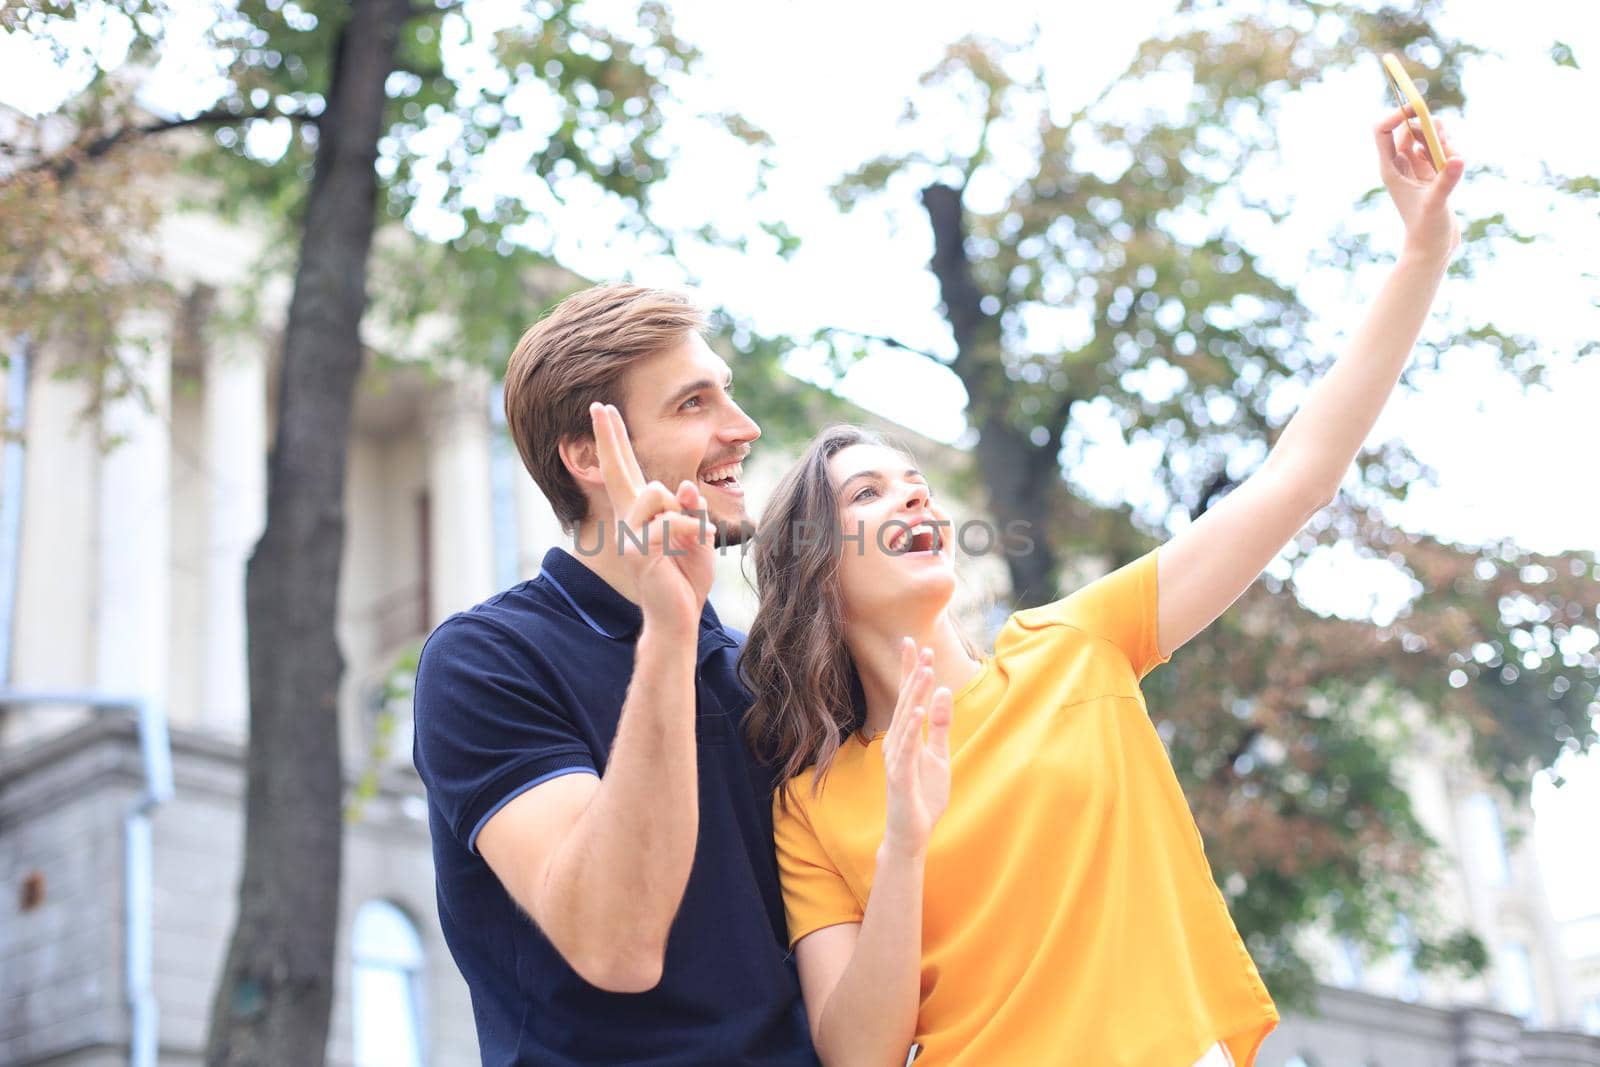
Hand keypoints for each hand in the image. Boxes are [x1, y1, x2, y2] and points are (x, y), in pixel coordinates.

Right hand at [590, 402, 713, 633]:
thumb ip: (690, 508)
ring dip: (684, 513)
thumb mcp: (696, 533)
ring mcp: (628, 535)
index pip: (623, 470)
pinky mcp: (637, 551)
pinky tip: (692, 550)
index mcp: (640, 513)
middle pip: (616, 470)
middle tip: (598, 404)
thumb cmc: (686, 576)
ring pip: (658, 492)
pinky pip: (673, 522)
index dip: (613, 440)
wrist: (678, 617)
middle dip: (609, 436)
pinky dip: (692, 532)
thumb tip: (682, 487)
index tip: (602, 410)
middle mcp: (628, 520)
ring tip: (689, 540)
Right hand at [881, 639, 953, 858]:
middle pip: (904, 702)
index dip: (911, 671)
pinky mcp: (900, 776)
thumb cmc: (922, 795)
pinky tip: (918, 710)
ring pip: (905, 720)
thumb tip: (944, 692)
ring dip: (915, 695)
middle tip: (921, 646)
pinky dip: (911, 728)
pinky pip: (906, 749)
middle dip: (913, 674)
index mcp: (904, 736)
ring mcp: (896, 759)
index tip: (915, 644)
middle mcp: (895, 742)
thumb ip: (941, 726)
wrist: (912, 832)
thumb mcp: (939, 756)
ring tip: (925, 671)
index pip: (908, 697)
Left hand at [1375, 105, 1464, 264]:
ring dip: (1439, 137)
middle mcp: (1399, 166)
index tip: (1416, 108)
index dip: (1396, 115)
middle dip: (1425, 126)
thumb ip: (1446, 181)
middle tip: (1443, 138)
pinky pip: (1435, 148)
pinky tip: (1455, 160)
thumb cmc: (1428, 229)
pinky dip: (1446, 147)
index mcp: (1390, 169)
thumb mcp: (1437, 204)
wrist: (1433, 247)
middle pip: (1406, 129)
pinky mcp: (1430, 173)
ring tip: (1451, 155)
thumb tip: (1458, 159)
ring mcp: (1414, 168)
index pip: (1382, 131)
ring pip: (1422, 137)